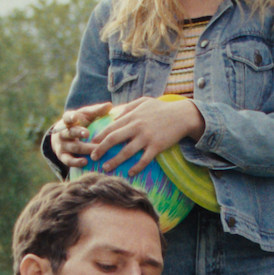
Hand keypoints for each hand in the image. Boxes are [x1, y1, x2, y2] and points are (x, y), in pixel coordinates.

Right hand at [50, 101, 113, 166]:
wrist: (63, 138)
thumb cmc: (79, 123)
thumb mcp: (85, 115)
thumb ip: (96, 111)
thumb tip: (110, 105)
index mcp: (68, 120)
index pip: (67, 117)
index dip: (70, 117)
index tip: (75, 117)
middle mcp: (63, 132)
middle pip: (70, 132)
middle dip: (78, 133)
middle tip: (87, 134)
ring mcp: (62, 145)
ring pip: (72, 147)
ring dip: (83, 149)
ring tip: (94, 152)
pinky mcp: (62, 156)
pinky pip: (68, 160)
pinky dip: (76, 162)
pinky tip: (85, 163)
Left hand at [88, 97, 204, 176]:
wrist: (182, 115)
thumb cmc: (162, 108)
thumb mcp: (144, 101)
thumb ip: (128, 108)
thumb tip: (114, 116)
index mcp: (132, 116)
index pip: (111, 127)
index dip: (99, 136)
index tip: (91, 143)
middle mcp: (137, 127)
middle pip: (114, 139)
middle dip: (101, 149)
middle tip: (92, 157)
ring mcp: (147, 137)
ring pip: (126, 152)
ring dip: (115, 161)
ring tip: (106, 167)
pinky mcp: (157, 146)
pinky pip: (144, 160)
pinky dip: (137, 167)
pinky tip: (130, 173)